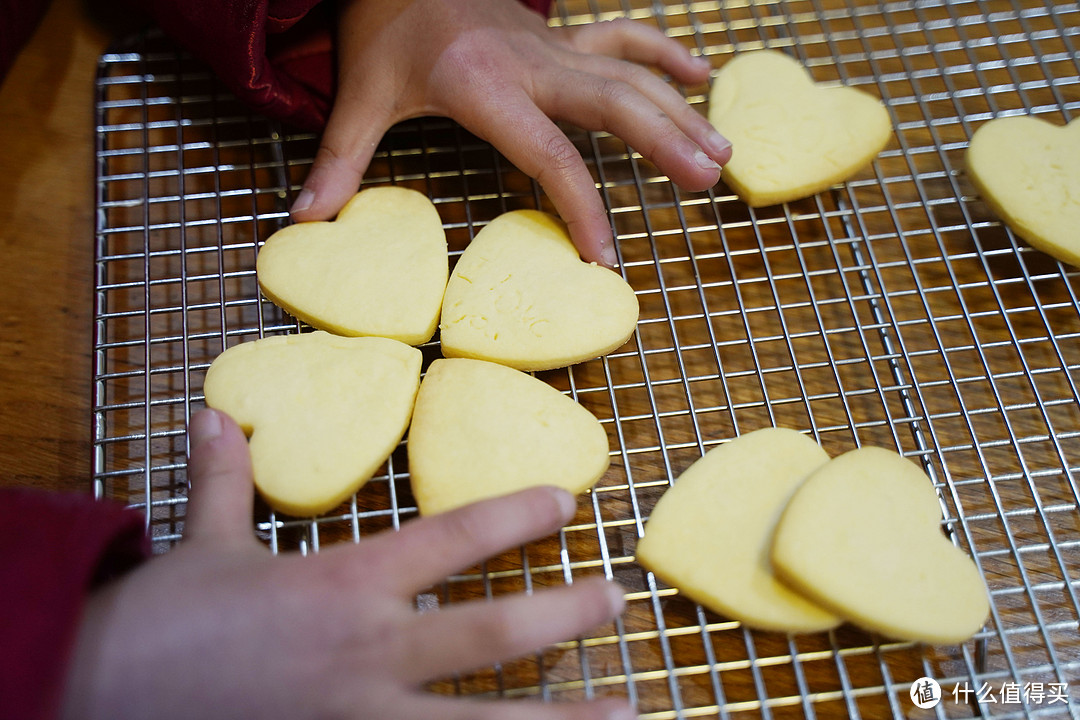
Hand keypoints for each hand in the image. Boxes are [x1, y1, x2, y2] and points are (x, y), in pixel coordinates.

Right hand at [62, 409, 632, 719]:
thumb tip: (216, 415)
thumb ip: (226, 480)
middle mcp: (367, 654)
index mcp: (341, 586)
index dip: (513, 517)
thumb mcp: (201, 545)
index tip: (565, 502)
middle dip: (562, 615)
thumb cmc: (160, 625)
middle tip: (616, 600)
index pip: (448, 540)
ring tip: (627, 711)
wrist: (98, 700)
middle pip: (489, 634)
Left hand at [290, 0, 730, 266]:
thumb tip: (306, 219)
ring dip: (680, 111)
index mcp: (487, 85)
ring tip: (722, 152)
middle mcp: (534, 63)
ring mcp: (554, 46)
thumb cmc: (384, 27)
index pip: (551, 155)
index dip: (582, 208)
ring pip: (631, 74)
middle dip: (664, 143)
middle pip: (614, 103)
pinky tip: (701, 76)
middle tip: (705, 184)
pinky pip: (624, 40)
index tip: (604, 259)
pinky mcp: (561, 37)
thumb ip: (340, 158)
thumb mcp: (360, 93)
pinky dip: (663, 56)